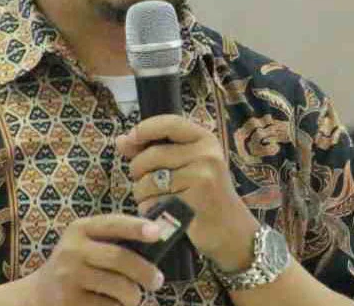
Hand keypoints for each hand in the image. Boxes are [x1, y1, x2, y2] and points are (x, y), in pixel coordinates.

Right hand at [25, 214, 165, 305]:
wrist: (38, 294)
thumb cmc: (75, 265)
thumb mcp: (85, 243)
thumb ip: (113, 239)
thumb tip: (156, 238)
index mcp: (80, 229)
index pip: (113, 224)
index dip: (137, 227)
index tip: (157, 232)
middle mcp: (72, 250)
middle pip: (120, 258)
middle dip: (146, 271)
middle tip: (157, 281)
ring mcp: (70, 277)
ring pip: (119, 287)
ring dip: (135, 295)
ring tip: (135, 296)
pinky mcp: (70, 302)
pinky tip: (118, 305)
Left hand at [115, 115, 259, 270]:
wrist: (232, 230)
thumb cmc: (203, 193)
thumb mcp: (185, 164)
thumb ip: (154, 149)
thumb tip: (121, 140)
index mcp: (205, 139)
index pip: (169, 123)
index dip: (145, 128)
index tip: (131, 138)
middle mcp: (206, 154)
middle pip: (151, 155)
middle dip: (138, 170)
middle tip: (147, 181)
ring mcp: (202, 177)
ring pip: (148, 180)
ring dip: (142, 193)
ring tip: (157, 198)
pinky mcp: (193, 202)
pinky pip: (154, 201)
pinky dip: (150, 209)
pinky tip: (163, 212)